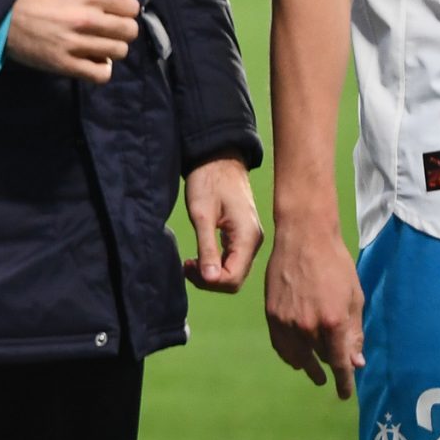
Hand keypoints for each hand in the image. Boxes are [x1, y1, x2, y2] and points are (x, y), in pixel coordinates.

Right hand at [2, 0, 142, 83]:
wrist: (3, 15)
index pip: (131, 6)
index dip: (125, 8)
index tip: (113, 10)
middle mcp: (85, 19)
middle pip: (129, 30)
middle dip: (121, 29)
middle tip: (106, 28)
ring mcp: (75, 43)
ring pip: (118, 52)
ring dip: (111, 49)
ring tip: (97, 44)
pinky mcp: (65, 64)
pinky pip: (101, 74)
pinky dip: (101, 69)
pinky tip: (92, 60)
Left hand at [181, 154, 262, 292]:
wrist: (218, 159)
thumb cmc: (208, 181)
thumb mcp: (202, 214)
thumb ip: (207, 248)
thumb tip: (210, 279)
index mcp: (247, 238)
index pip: (233, 278)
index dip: (210, 281)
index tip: (187, 266)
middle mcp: (253, 242)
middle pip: (234, 279)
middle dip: (209, 279)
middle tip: (186, 265)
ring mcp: (249, 239)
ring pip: (233, 271)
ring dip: (211, 273)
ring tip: (190, 261)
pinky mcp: (242, 235)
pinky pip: (232, 260)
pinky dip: (215, 264)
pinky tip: (199, 256)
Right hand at [265, 226, 364, 397]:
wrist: (304, 238)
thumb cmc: (336, 265)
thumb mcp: (354, 299)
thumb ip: (354, 333)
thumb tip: (355, 362)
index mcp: (333, 323)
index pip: (339, 364)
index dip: (343, 382)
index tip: (344, 394)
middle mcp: (307, 326)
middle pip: (319, 359)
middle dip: (328, 367)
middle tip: (331, 376)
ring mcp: (286, 321)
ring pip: (296, 355)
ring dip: (306, 365)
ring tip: (311, 370)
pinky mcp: (271, 313)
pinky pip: (279, 343)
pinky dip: (287, 354)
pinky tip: (294, 356)